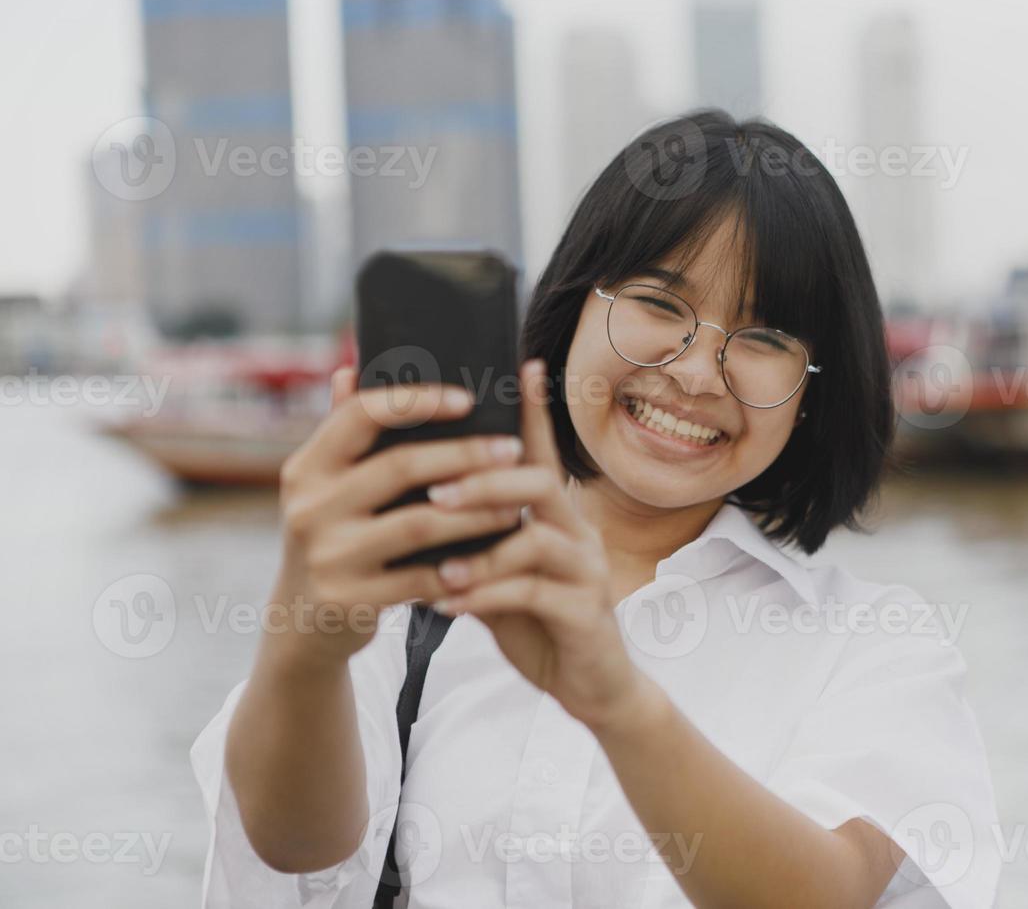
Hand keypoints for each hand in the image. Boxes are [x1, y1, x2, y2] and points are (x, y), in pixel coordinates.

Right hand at [268, 369, 525, 665]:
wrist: (302, 622)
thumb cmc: (332, 536)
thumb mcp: (325, 487)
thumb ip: (342, 432)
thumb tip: (352, 369)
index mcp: (307, 467)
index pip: (360, 415)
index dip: (416, 401)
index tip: (468, 398)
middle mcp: (309, 506)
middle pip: (399, 466)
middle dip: (464, 456)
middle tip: (512, 450)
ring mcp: (328, 555)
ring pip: (420, 522)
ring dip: (477, 511)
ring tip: (516, 503)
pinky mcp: (350, 600)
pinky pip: (421, 577)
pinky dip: (462, 565)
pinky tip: (495, 554)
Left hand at [427, 359, 655, 732]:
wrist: (592, 685)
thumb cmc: (540, 619)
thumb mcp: (498, 570)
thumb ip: (470, 536)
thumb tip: (416, 497)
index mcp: (555, 513)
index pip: (541, 451)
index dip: (532, 409)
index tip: (520, 363)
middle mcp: (576, 531)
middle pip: (537, 484)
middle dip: (483, 482)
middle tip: (434, 494)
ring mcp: (586, 570)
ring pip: (536, 538)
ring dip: (481, 548)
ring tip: (439, 566)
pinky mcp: (584, 612)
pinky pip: (533, 594)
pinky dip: (488, 597)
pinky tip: (452, 606)